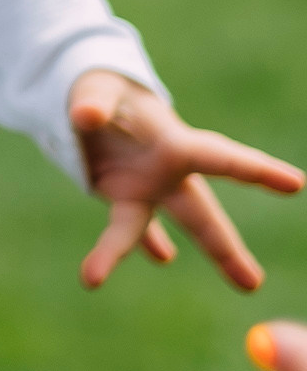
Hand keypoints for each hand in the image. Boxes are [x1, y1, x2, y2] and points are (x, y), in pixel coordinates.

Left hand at [68, 70, 300, 291]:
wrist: (93, 94)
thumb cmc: (102, 85)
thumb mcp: (96, 87)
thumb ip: (92, 101)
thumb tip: (84, 116)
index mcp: (173, 142)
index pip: (220, 158)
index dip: (256, 171)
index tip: (296, 184)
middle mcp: (165, 170)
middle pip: (200, 214)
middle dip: (224, 249)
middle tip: (252, 285)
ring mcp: (144, 185)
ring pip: (160, 227)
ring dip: (165, 251)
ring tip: (217, 284)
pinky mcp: (119, 193)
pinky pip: (128, 227)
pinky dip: (140, 244)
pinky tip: (163, 258)